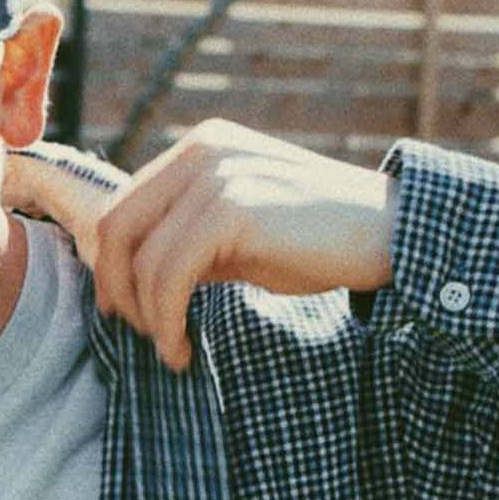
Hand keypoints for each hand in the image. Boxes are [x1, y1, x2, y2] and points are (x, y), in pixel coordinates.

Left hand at [14, 121, 397, 369]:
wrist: (390, 233)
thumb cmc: (316, 242)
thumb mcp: (238, 231)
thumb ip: (186, 238)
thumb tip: (126, 278)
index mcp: (197, 149)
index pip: (122, 207)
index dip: (109, 265)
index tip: (122, 310)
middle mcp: (200, 151)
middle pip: (115, 227)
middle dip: (115, 290)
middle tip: (137, 334)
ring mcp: (216, 175)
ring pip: (142, 259)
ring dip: (146, 317)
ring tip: (171, 350)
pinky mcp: (233, 209)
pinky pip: (172, 274)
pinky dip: (167, 320)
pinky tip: (183, 347)